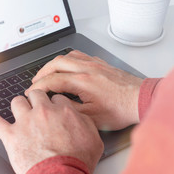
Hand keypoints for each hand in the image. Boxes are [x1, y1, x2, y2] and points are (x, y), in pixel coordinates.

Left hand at [0, 90, 102, 173]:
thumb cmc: (77, 161)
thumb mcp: (94, 138)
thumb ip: (86, 122)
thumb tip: (81, 116)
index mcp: (63, 111)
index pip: (56, 98)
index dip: (55, 104)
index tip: (54, 110)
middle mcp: (43, 112)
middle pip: (36, 95)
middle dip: (37, 101)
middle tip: (38, 109)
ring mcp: (25, 122)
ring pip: (17, 102)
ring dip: (19, 106)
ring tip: (20, 111)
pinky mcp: (11, 136)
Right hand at [26, 50, 143, 130]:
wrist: (141, 100)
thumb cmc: (122, 109)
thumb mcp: (92, 117)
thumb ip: (71, 109)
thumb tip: (56, 105)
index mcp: (83, 81)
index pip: (53, 80)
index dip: (38, 87)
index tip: (32, 93)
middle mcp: (88, 68)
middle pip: (57, 63)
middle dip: (42, 72)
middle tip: (36, 82)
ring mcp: (96, 64)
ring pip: (68, 56)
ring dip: (55, 63)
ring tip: (49, 72)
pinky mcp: (102, 64)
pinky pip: (81, 55)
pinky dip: (70, 59)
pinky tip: (69, 66)